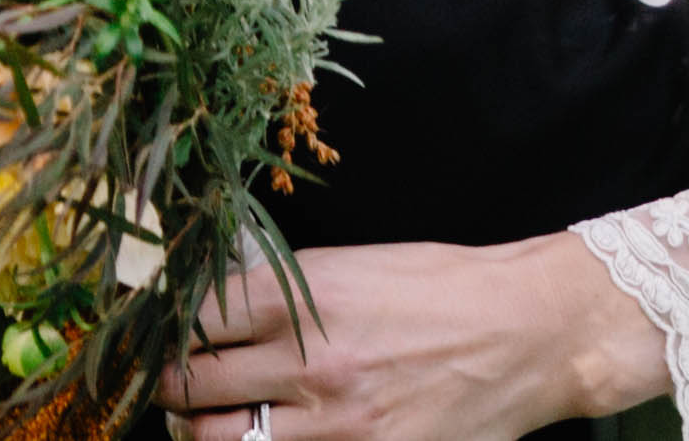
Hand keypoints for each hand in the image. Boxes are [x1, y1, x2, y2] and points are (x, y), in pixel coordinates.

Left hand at [160, 235, 667, 440]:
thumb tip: (212, 306)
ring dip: (205, 431)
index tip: (160, 332)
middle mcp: (311, 367)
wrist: (529, 332)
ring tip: (212, 419)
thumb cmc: (441, 288)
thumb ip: (282, 290)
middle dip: (173, 388)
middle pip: (191, 391)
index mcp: (305, 301)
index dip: (166, 329)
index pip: (192, 321)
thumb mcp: (354, 265)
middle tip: (176, 383)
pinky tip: (267, 437)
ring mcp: (336, 428)